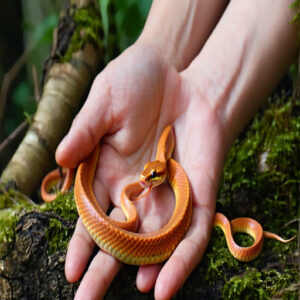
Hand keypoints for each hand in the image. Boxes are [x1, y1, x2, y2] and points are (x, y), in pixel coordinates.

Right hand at [56, 43, 226, 298]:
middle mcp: (135, 188)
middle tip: (90, 299)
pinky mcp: (196, 188)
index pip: (92, 215)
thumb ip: (84, 131)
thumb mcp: (103, 102)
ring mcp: (166, 190)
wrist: (175, 71)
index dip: (82, 242)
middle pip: (121, 235)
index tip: (71, 269)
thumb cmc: (134, 80)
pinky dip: (182, 253)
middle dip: (107, 266)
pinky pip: (190, 227)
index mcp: (106, 172)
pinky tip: (168, 280)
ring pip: (157, 238)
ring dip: (146, 266)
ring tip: (136, 293)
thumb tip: (60, 160)